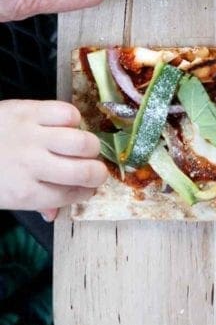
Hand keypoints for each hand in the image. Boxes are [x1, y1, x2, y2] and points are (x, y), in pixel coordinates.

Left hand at [0, 99, 107, 220]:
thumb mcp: (3, 198)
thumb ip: (33, 205)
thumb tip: (55, 213)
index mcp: (25, 193)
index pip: (71, 195)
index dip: (86, 192)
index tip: (89, 188)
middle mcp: (32, 166)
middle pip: (84, 171)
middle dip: (98, 173)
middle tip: (95, 169)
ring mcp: (32, 136)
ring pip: (81, 141)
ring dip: (90, 146)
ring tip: (85, 147)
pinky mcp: (30, 110)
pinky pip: (68, 113)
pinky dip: (74, 120)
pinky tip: (67, 126)